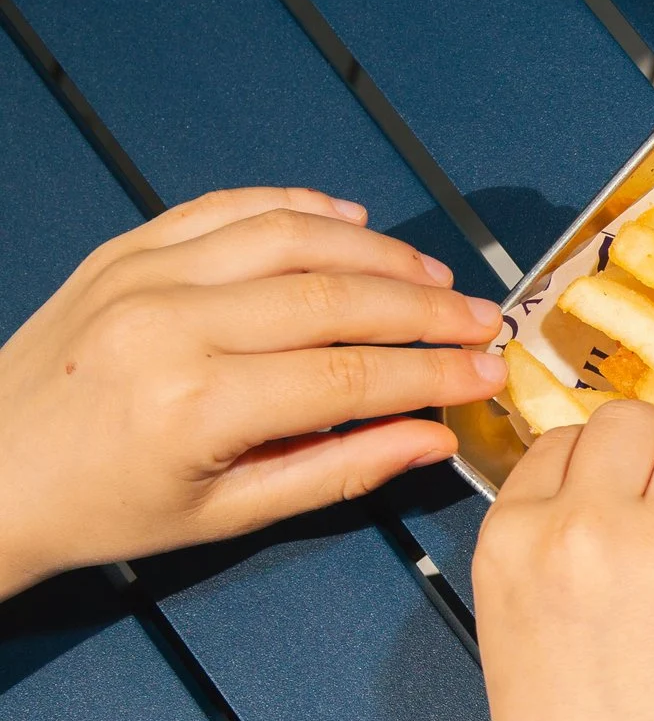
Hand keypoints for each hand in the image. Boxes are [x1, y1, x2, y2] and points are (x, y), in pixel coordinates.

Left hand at [0, 187, 506, 598]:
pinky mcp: (127, 247)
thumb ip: (340, 470)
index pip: (351, 376)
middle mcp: (170, 325)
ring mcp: (144, 275)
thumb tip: (431, 440)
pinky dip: (300, 207)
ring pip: (292, 236)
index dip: (434, 372)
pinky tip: (352, 222)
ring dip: (379, 250)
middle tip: (482, 321)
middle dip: (426, 308)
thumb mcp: (227, 514)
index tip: (487, 373)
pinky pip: (230, 207)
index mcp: (196, 406)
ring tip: (434, 273)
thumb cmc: (99, 505)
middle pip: (334, 297)